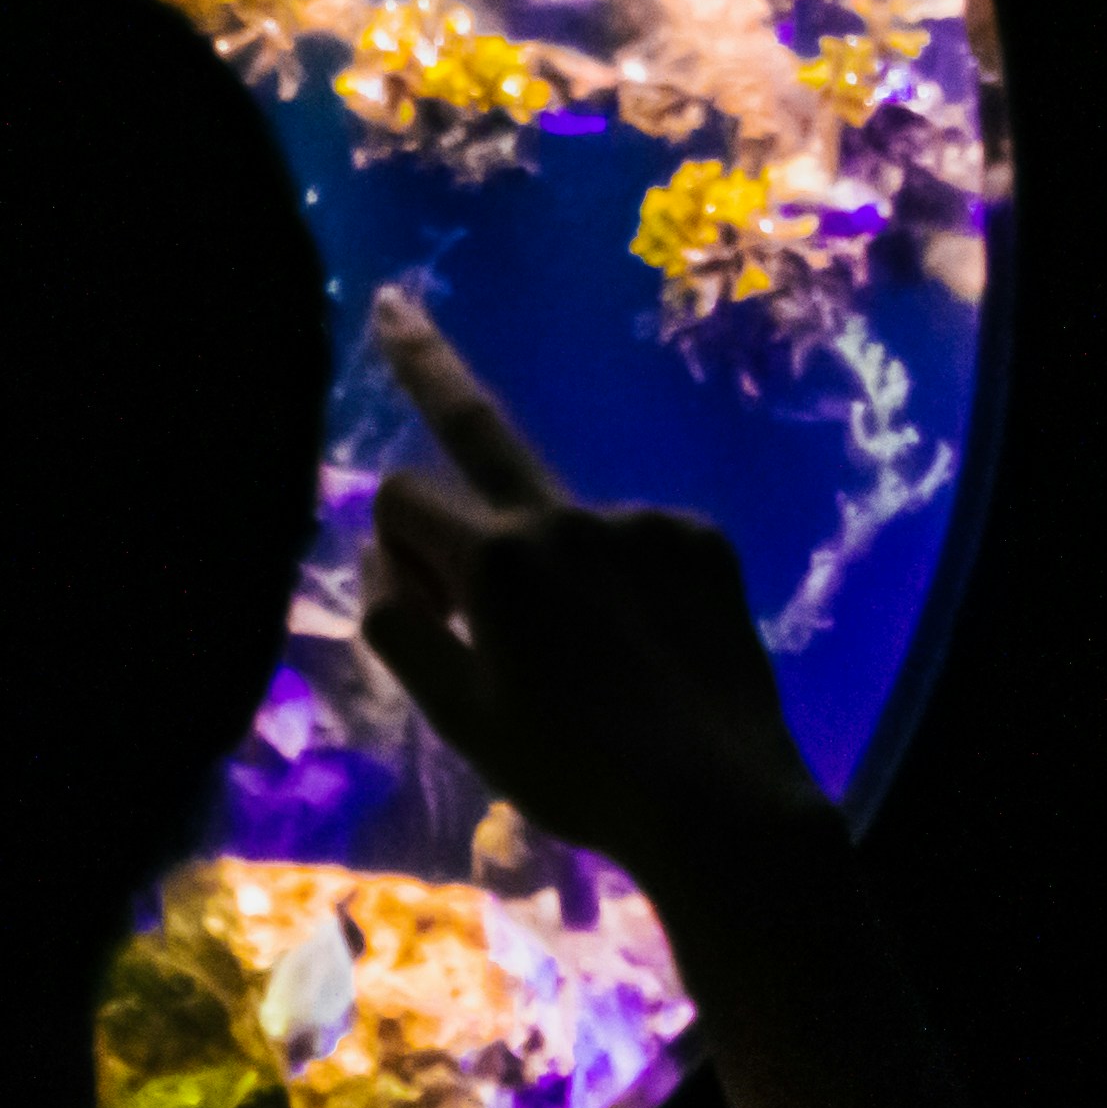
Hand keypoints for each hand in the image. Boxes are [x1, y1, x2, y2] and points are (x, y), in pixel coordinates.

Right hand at [354, 285, 843, 895]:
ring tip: (591, 668)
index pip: (403, 498)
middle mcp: (568, 517)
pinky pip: (634, 543)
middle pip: (479, 423)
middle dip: (427, 363)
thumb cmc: (574, 774)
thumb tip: (384, 560)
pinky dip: (622, 582)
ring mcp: (643, 522)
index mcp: (497, 561)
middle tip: (394, 305)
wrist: (722, 803)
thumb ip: (401, 627)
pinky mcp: (703, 539)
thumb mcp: (460, 718)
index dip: (394, 548)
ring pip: (563, 525)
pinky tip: (645, 653)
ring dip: (553, 568)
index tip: (415, 600)